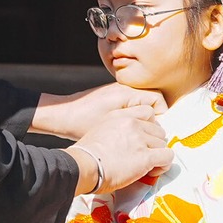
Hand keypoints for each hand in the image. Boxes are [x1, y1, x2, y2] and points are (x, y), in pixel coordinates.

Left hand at [31, 82, 166, 139]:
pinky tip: (126, 129)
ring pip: (142, 103)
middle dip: (154, 117)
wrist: (61, 115)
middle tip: (150, 135)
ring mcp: (118, 91)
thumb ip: (137, 124)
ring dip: (144, 117)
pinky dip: (134, 115)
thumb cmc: (82, 123)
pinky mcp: (112, 96)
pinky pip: (132, 103)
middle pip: (152, 100)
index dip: (162, 116)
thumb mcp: (112, 126)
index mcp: (127, 93)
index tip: (157, 132)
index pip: (158, 100)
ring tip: (139, 133)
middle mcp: (124, 88)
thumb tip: (155, 129)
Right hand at [65, 107, 172, 194]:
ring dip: (158, 156)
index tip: (143, 141)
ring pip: (163, 144)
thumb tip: (126, 142)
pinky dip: (163, 165)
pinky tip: (153, 170)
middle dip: (154, 144)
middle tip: (145, 156)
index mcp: (121, 115)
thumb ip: (117, 130)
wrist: (83, 166)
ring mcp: (140, 139)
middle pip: (158, 131)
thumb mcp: (100, 129)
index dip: (149, 130)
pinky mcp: (146, 156)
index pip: (148, 114)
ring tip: (147, 166)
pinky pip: (167, 157)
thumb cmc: (86, 155)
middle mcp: (133, 123)